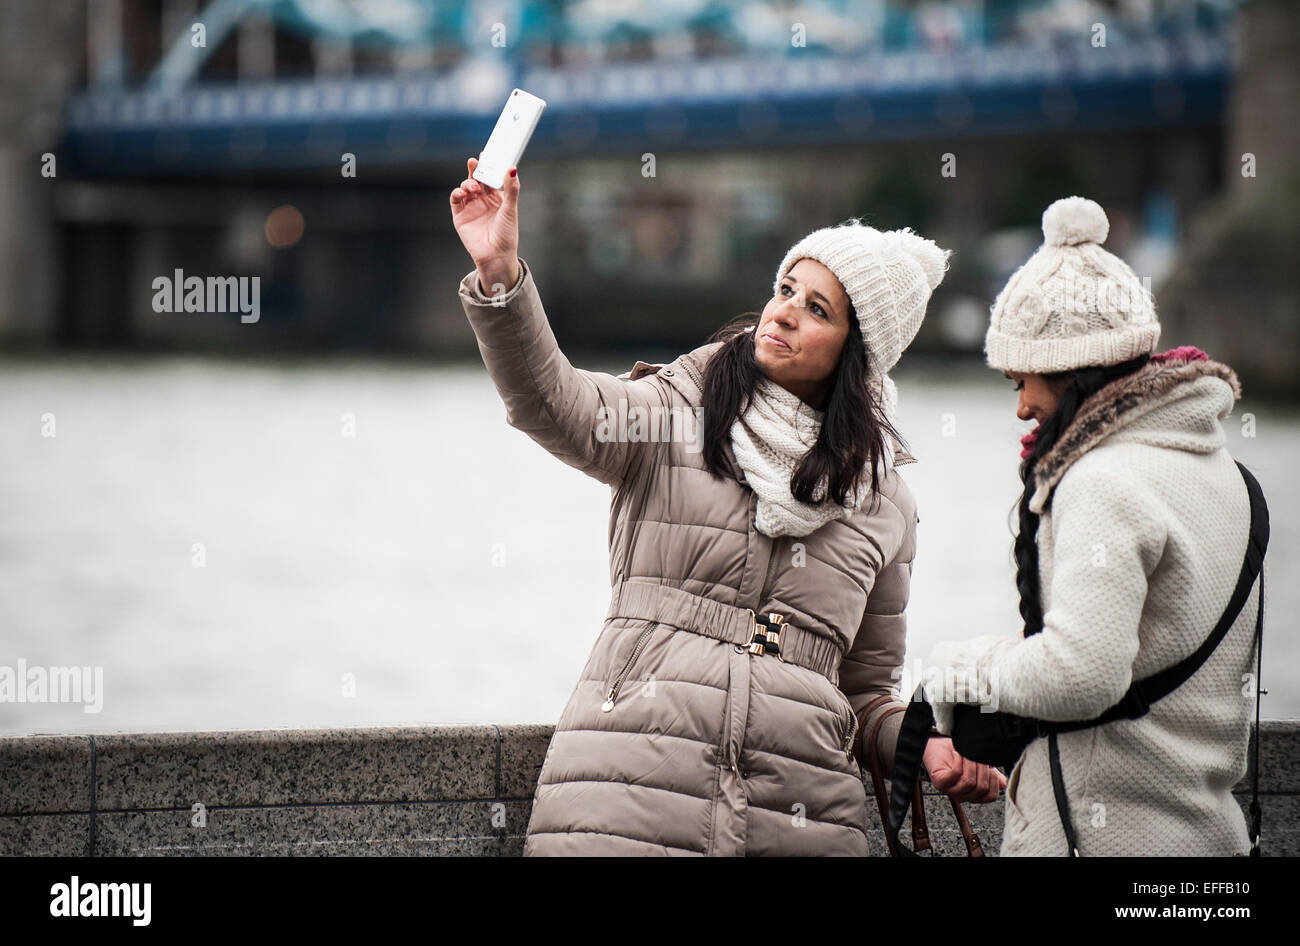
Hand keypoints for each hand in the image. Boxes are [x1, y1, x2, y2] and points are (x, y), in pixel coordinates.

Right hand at [450, 155, 519, 291]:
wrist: (495, 256)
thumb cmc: (506, 235)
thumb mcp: (510, 209)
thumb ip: (511, 189)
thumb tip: (512, 168)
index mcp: (497, 198)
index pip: (491, 177)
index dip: (489, 166)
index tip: (488, 154)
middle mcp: (483, 201)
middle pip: (477, 179)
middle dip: (476, 170)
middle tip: (475, 162)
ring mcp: (471, 207)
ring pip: (466, 187)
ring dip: (467, 182)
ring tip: (472, 186)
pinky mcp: (460, 216)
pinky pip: (456, 199)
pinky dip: (457, 193)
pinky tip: (462, 192)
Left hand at [922, 735, 1005, 803]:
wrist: (937, 744)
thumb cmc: (958, 754)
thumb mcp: (979, 764)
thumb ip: (992, 775)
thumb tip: (1003, 784)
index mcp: (972, 794)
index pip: (990, 796)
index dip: (994, 780)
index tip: (991, 766)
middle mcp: (961, 795)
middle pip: (981, 788)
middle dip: (983, 769)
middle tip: (979, 756)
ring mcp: (949, 790)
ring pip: (969, 782)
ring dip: (971, 764)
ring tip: (968, 753)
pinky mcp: (939, 782)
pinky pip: (955, 774)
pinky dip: (960, 761)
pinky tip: (958, 753)